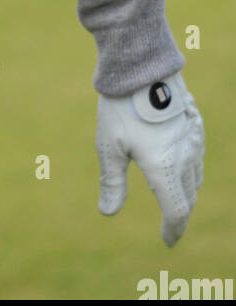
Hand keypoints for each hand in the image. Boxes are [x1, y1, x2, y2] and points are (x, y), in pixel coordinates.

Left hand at [96, 73, 203, 245]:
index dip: (172, 229)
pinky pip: (197, 157)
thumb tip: (108, 213)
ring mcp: (194, 140)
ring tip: (171, 197)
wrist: (141, 65)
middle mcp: (186, 158)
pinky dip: (189, 171)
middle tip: (169, 224)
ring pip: (195, 177)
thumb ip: (112, 182)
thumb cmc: (120, 106)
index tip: (167, 240)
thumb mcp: (109, 145)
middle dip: (179, 212)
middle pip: (188, 197)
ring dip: (185, 192)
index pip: (176, 211)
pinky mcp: (195, 125)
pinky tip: (177, 166)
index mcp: (165, 168)